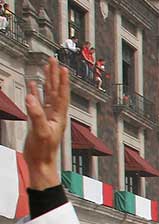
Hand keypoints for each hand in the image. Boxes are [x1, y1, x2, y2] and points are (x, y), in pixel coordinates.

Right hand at [23, 60, 69, 188]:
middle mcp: (55, 114)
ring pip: (48, 94)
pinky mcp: (39, 120)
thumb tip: (31, 97)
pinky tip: (33, 85)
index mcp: (59, 116)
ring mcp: (47, 116)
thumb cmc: (44, 151)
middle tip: (53, 60)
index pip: (62, 94)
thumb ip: (36, 114)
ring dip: (47, 81)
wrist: (40, 163)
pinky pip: (38, 102)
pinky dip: (36, 92)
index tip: (62, 67)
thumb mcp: (40, 131)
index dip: (62, 81)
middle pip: (56, 90)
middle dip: (55, 75)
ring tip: (46, 68)